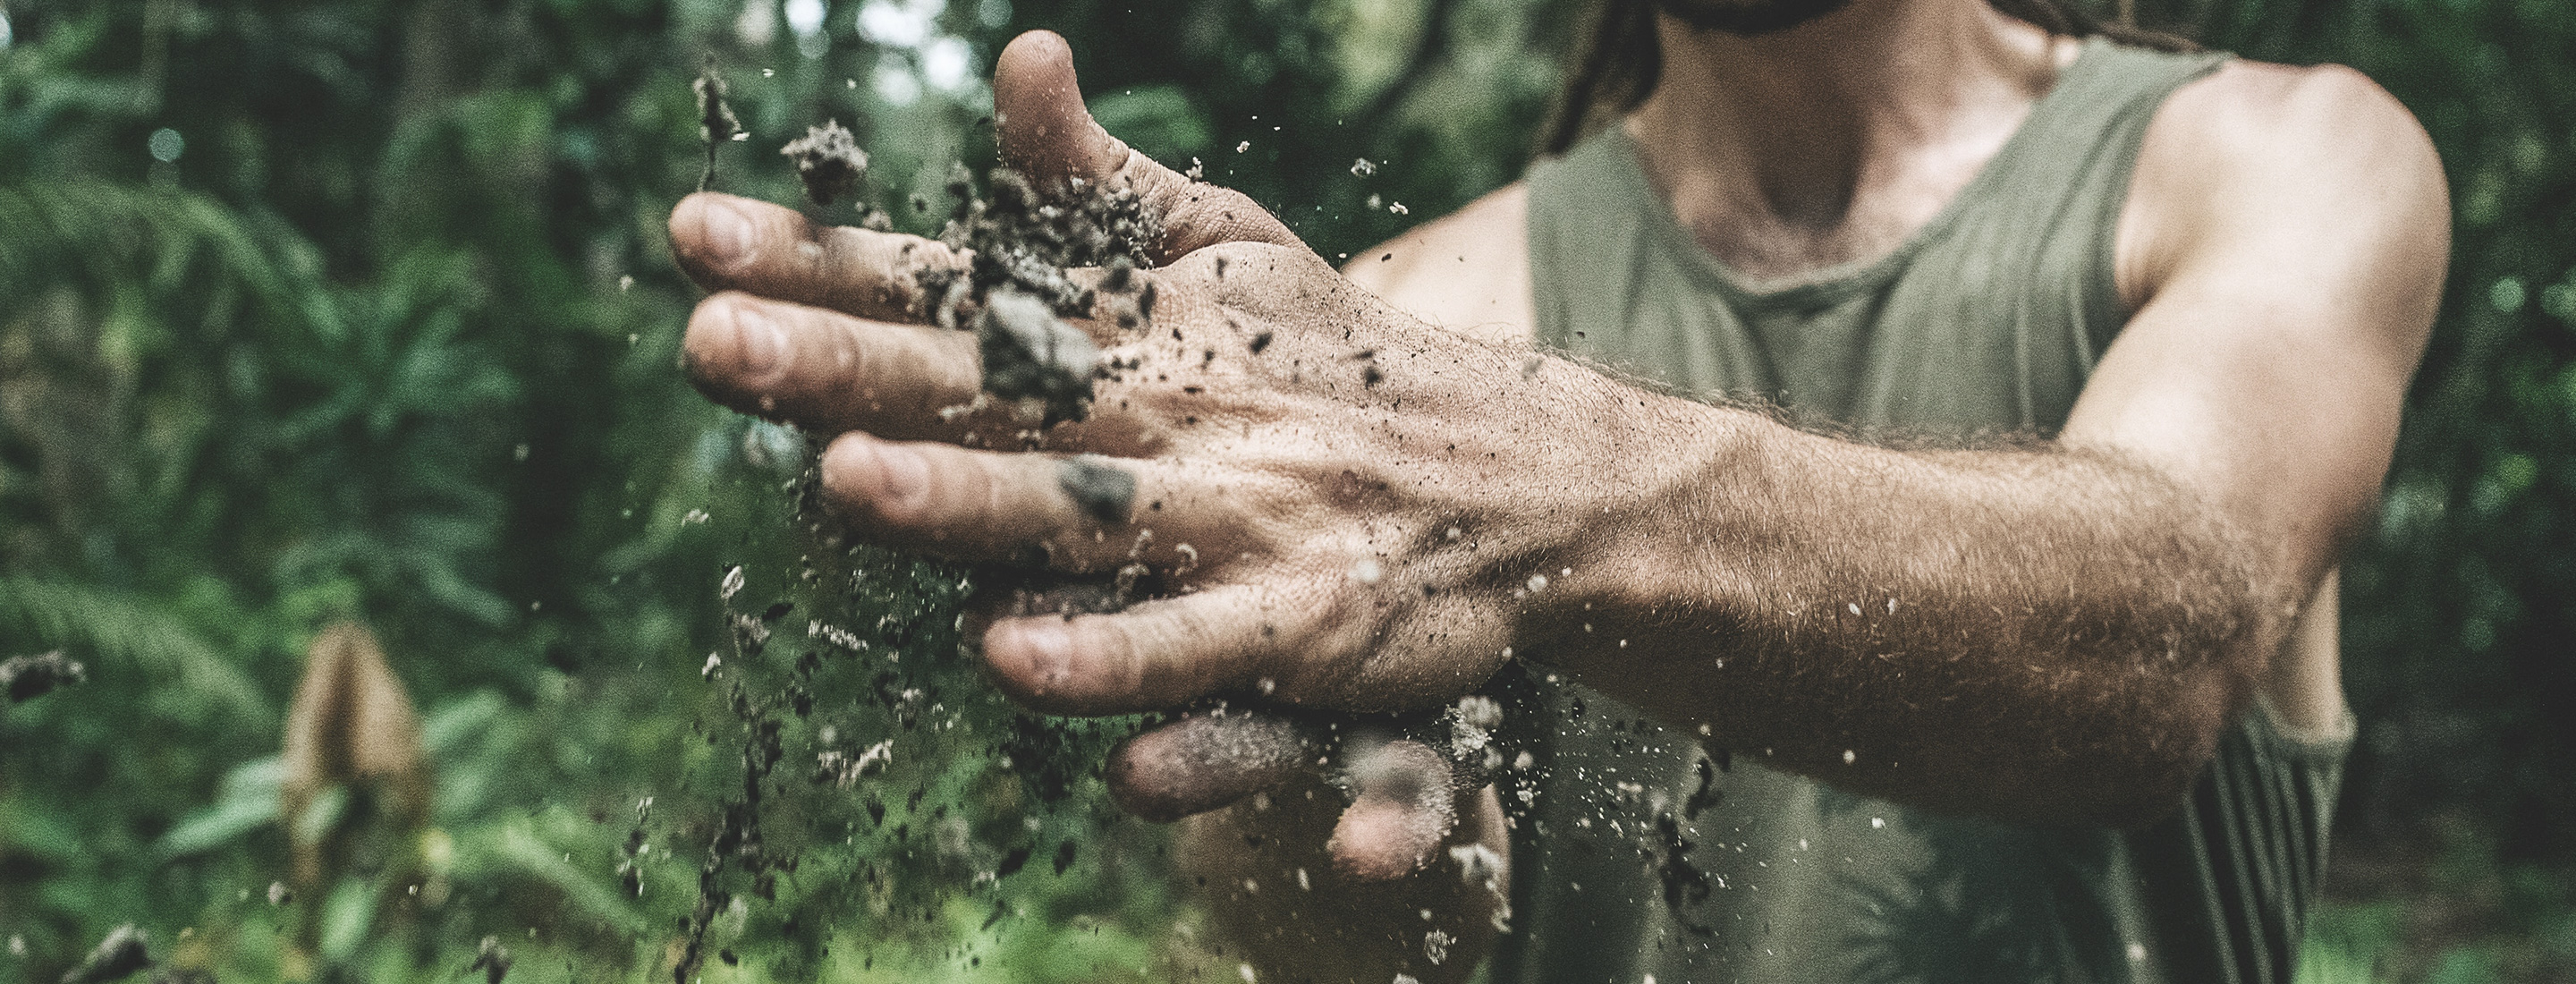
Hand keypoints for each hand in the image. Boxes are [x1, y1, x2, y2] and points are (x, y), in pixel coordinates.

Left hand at [669, 30, 1679, 874]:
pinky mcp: (1298, 620)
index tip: (685, 234)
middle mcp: (1162, 413)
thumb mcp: (1226, 248)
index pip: (945, 286)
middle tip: (707, 343)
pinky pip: (1190, 647)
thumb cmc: (1335, 366)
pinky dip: (1112, 655)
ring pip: (1075, 513)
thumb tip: (1018, 56)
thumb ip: (1098, 182)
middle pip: (980, 392)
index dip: (818, 261)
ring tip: (845, 486)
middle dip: (841, 367)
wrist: (1521, 479)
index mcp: (1125, 326)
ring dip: (962, 502)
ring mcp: (1230, 517)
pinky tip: (1014, 659)